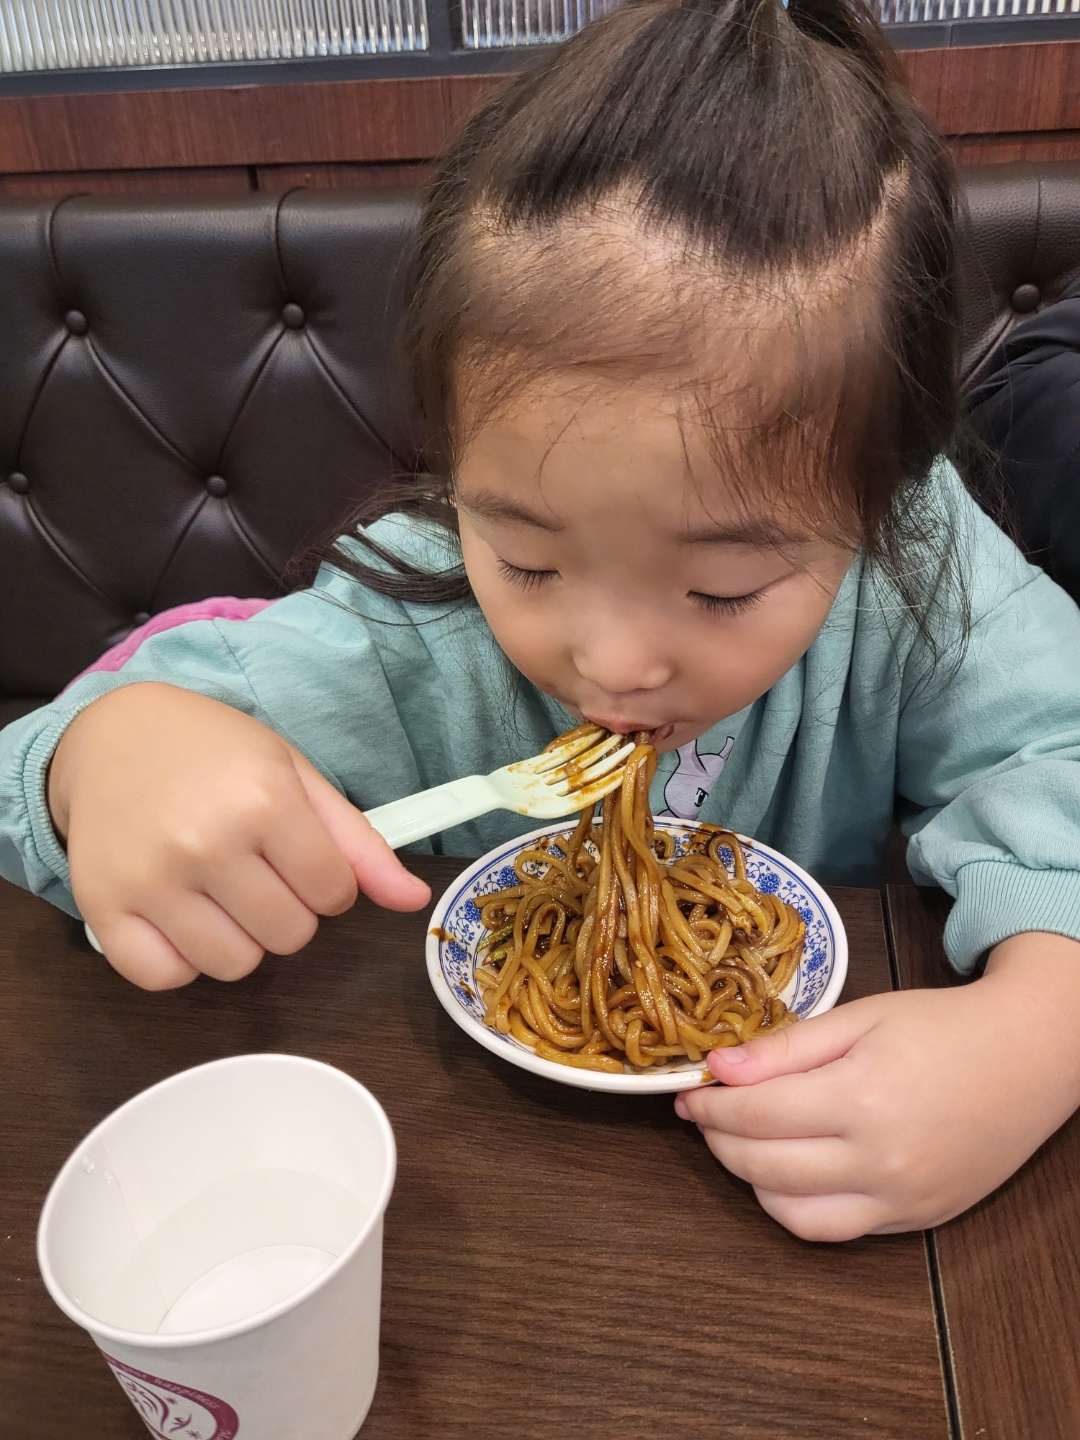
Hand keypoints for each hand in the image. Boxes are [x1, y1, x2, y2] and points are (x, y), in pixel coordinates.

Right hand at [49, 683, 429, 989]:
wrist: (113, 734)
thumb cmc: (214, 754)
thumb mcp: (295, 777)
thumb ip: (359, 843)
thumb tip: (416, 900)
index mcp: (264, 800)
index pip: (334, 894)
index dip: (326, 882)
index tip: (298, 856)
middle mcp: (207, 842)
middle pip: (289, 937)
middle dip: (286, 910)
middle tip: (256, 870)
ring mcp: (150, 879)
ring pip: (233, 965)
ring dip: (238, 940)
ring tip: (219, 892)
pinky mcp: (102, 906)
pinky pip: (163, 978)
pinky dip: (180, 960)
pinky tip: (179, 916)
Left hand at [674, 932, 1079, 1240]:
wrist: (1027, 1057)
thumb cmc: (942, 1026)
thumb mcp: (860, 1017)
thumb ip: (785, 1048)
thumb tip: (719, 1067)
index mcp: (861, 1098)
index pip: (756, 1115)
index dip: (711, 1106)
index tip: (690, 1091)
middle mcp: (879, 1160)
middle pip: (763, 1167)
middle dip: (719, 1141)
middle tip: (705, 1113)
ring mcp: (899, 1198)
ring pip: (791, 1214)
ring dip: (750, 1181)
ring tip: (739, 1142)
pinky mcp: (915, 1218)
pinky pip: (835, 1231)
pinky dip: (795, 1208)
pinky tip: (785, 1171)